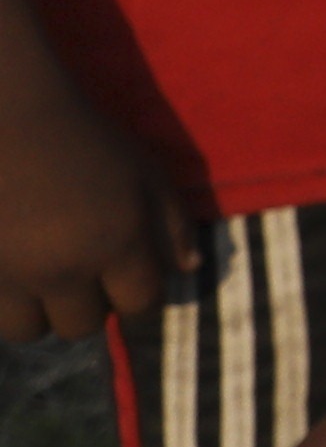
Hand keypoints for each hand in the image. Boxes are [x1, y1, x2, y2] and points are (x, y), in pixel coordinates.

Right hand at [0, 67, 194, 341]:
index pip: (140, 305)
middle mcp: (63, 266)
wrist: (8, 115)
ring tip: (39, 278)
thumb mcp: (146, 173)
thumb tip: (187, 270)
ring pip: (29, 330)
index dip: (136, 295)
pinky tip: (11, 270)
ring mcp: (10, 273)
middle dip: (86, 306)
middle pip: (83, 326)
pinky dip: (3, 300)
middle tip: (78, 275)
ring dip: (38, 312)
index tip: (124, 279)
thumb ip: (173, 224)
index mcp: (116, 242)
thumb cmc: (84, 140)